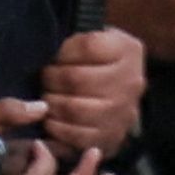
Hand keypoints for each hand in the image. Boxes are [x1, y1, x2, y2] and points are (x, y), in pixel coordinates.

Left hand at [35, 22, 144, 161]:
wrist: (119, 91)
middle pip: (76, 79)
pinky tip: (51, 120)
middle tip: (43, 79)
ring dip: (51, 104)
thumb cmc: (95, 59)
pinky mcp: (113, 136)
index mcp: (127, 50)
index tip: (54, 55)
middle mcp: (131, 81)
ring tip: (45, 98)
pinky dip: (57, 129)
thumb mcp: (91, 37)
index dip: (62, 51)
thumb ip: (73, 38)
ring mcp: (124, 111)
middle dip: (50, 79)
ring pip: (74, 109)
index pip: (88, 46)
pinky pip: (78, 137)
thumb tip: (44, 47)